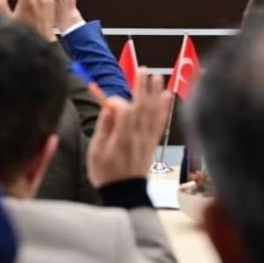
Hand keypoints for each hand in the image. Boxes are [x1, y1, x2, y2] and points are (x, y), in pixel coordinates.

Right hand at [87, 71, 172, 187]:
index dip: (117, 101)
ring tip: (158, 77)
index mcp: (121, 138)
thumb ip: (103, 129)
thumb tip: (108, 109)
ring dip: (155, 93)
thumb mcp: (96, 152)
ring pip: (153, 112)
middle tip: (143, 69)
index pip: (124, 111)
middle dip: (142, 87)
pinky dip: (164, 109)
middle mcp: (137, 135)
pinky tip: (167, 97)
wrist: (124, 193)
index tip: (107, 102)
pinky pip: (160, 123)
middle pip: (141, 106)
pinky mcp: (152, 142)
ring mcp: (147, 138)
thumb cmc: (106, 173)